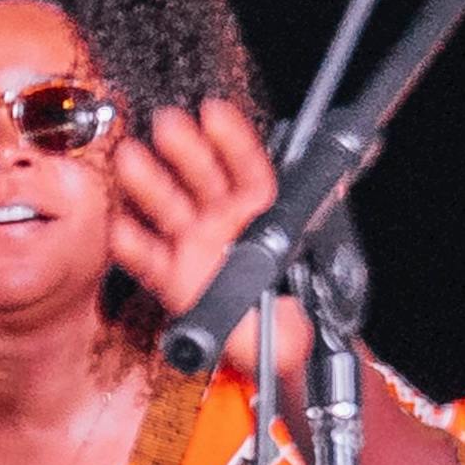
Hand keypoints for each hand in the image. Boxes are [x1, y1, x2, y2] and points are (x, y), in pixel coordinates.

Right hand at [98, 95, 301, 384]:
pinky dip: (132, 246)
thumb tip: (346, 168)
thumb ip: (324, 209)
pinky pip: (150, 261)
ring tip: (130, 160)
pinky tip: (119, 227)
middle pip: (202, 180)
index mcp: (261, 208)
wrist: (283, 352)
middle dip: (185, 151)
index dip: (231, 140)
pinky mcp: (174, 280)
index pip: (246, 166)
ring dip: (149, 184)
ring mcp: (195, 246)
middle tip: (167, 124)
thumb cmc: (301, 298)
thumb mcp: (322, 249)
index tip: (213, 113)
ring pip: (170, 210)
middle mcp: (224, 220)